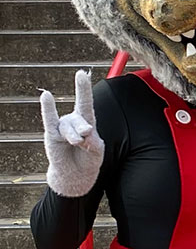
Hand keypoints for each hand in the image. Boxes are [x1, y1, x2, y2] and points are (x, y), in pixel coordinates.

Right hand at [40, 70, 103, 197]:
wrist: (75, 175)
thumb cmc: (88, 160)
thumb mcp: (97, 151)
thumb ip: (93, 142)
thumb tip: (83, 135)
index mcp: (87, 121)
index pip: (86, 102)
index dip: (83, 88)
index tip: (81, 73)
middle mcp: (73, 122)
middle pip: (79, 118)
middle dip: (83, 127)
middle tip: (86, 134)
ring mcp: (61, 128)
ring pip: (67, 126)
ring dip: (73, 135)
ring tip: (77, 143)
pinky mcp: (52, 136)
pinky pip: (49, 120)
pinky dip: (48, 109)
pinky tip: (46, 96)